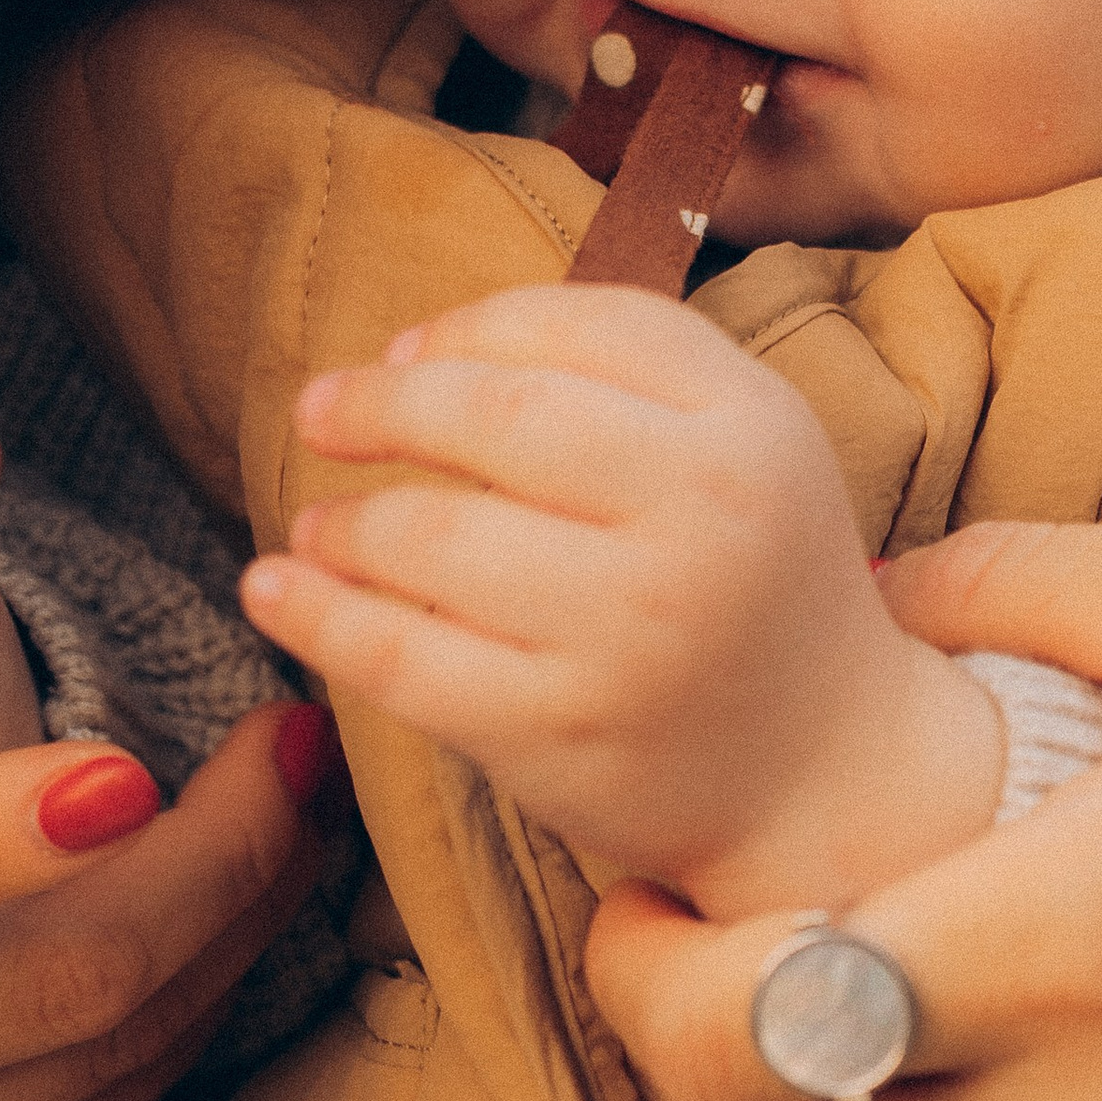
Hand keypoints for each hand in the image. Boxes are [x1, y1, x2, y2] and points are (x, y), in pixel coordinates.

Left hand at [240, 284, 1000, 909]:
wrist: (825, 772)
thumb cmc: (751, 578)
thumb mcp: (743, 439)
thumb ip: (617, 361)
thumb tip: (416, 350)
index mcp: (751, 428)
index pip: (578, 328)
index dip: (468, 328)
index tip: (405, 354)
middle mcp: (701, 523)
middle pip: (497, 417)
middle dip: (381, 405)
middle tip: (320, 412)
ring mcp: (631, 635)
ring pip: (433, 537)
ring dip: (344, 522)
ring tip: (320, 526)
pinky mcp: (562, 735)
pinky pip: (402, 658)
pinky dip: (316, 615)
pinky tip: (276, 590)